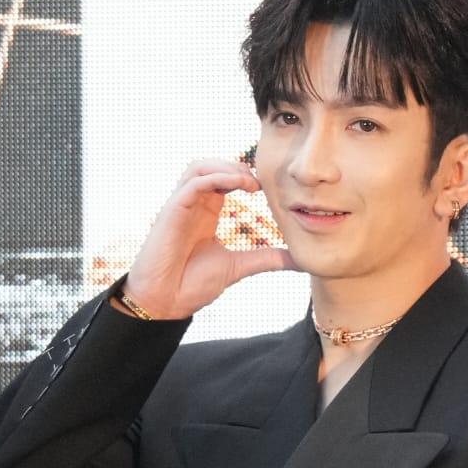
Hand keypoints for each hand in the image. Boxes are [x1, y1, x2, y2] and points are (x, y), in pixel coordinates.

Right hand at [121, 159, 295, 319]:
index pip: (223, 179)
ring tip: (250, 183)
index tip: (267, 188)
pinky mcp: (170, 213)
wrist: (166, 302)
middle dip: (237, 167)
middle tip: (260, 183)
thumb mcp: (239, 266)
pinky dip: (215, 178)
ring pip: (198, 168)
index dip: (244, 176)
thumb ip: (268, 259)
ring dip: (226, 168)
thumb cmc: (192, 283)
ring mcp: (179, 207)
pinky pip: (191, 184)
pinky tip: (238, 186)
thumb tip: (301, 261)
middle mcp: (191, 205)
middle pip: (210, 166)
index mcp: (205, 212)